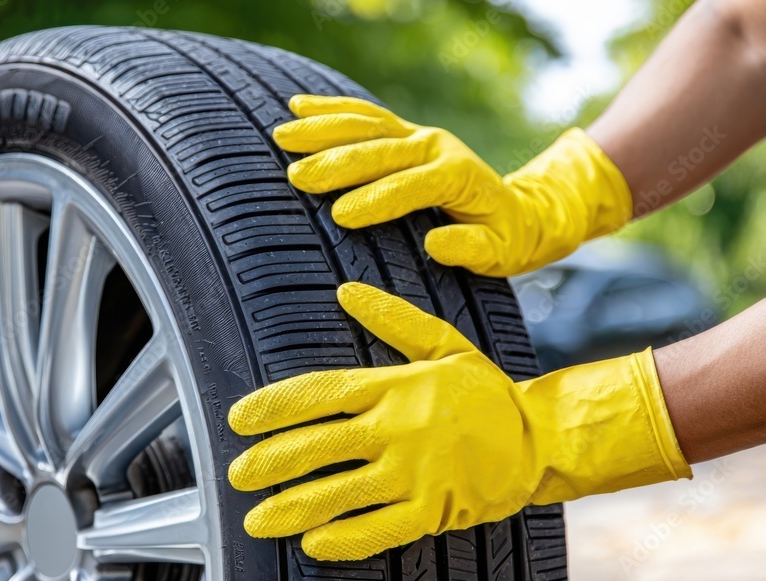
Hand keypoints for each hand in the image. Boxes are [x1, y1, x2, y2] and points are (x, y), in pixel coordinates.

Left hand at [227, 283, 690, 560]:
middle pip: (317, 445)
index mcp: (394, 386)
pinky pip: (380, 530)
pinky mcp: (434, 509)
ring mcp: (415, 472)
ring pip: (340, 493)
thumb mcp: (444, 344)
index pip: (318, 393)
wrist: (541, 438)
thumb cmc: (486, 392)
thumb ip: (393, 319)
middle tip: (235, 476)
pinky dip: (345, 538)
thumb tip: (346, 291)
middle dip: (270, 462)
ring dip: (293, 508)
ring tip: (255, 520)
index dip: (272, 407)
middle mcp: (397, 428)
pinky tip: (313, 545)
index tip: (236, 420)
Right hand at [273, 95, 633, 276]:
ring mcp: (418, 135)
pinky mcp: (404, 133)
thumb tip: (437, 243)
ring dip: (323, 129)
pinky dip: (332, 109)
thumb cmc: (502, 240)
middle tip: (298, 177)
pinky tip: (299, 106)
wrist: (517, 211)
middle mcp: (436, 146)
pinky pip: (365, 115)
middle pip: (381, 150)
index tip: (340, 216)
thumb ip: (471, 249)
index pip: (412, 186)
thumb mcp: (498, 254)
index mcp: (458, 176)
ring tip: (283, 136)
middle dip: (337, 162)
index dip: (377, 200)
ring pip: (367, 124)